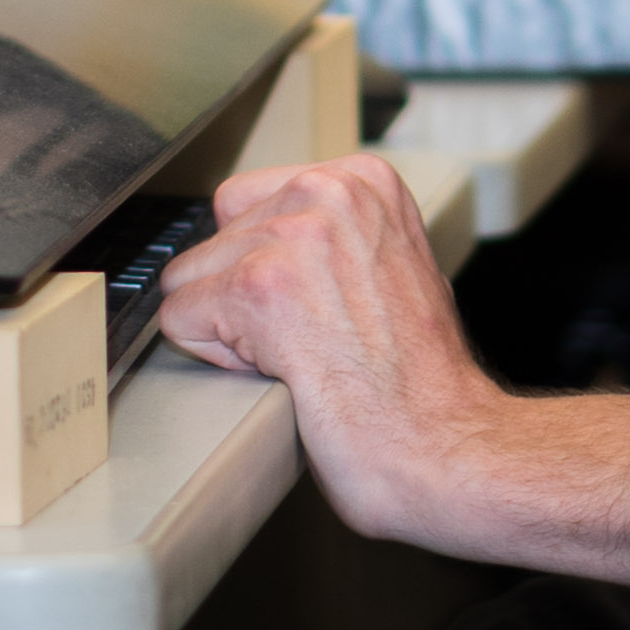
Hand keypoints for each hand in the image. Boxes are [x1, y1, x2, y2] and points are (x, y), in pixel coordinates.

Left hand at [157, 151, 629, 582]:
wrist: (449, 448)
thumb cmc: (422, 383)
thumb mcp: (390, 268)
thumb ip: (332, 237)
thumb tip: (264, 239)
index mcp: (361, 181)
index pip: (246, 204)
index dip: (268, 267)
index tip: (317, 307)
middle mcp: (327, 192)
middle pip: (213, 239)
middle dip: (242, 295)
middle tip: (312, 342)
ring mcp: (293, 235)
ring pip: (190, 279)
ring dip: (229, 331)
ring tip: (304, 360)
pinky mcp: (259, 288)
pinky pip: (179, 318)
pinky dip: (217, 361)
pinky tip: (284, 375)